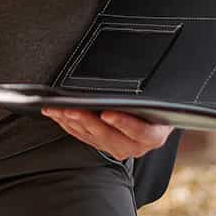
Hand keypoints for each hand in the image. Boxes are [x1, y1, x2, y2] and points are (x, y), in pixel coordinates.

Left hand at [41, 108, 172, 159]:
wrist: (156, 120)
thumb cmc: (156, 105)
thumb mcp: (158, 99)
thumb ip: (146, 95)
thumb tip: (130, 68)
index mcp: (153, 135)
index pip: (140, 131)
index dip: (124, 124)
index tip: (108, 114)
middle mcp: (135, 146)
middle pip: (109, 136)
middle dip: (87, 121)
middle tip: (72, 109)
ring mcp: (116, 147)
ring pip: (91, 136)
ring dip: (72, 121)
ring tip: (57, 109)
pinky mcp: (101, 146)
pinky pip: (82, 136)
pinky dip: (68, 124)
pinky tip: (56, 113)